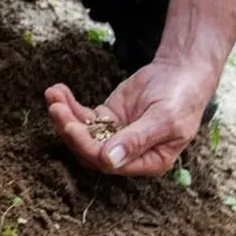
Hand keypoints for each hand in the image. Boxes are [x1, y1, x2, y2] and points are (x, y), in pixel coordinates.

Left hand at [45, 58, 218, 175]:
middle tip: (56, 108)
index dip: (87, 147)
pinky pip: (83, 116)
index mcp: (147, 162)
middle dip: (70, 130)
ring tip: (53, 95)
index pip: (108, 163)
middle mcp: (127, 154)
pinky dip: (68, 105)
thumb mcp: (164, 119)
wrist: (182, 72)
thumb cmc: (181, 98)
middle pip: (89, 150)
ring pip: (82, 133)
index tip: (71, 126)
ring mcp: (114, 136)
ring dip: (64, 116)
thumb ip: (137, 140)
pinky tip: (57, 90)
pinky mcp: (107, 118)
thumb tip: (109, 161)